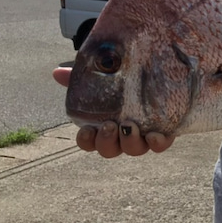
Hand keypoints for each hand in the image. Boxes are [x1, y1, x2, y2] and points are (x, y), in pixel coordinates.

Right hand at [53, 67, 174, 157]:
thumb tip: (58, 72)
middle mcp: (121, 136)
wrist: (157, 79)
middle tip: (109, 125)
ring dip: (129, 142)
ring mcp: (142, 137)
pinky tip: (155, 135)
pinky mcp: (164, 132)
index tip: (87, 129)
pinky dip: (157, 143)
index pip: (89, 142)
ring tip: (129, 125)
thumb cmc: (123, 85)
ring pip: (133, 150)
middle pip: (109, 150)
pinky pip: (160, 145)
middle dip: (106, 142)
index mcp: (103, 126)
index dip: (86, 141)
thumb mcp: (102, 80)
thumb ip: (81, 78)